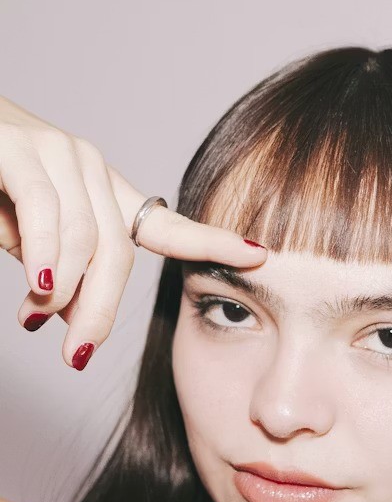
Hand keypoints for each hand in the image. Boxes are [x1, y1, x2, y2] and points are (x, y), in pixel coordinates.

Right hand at [0, 95, 266, 369]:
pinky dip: (46, 251)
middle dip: (103, 310)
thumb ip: (60, 278)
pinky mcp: (18, 148)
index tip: (258, 255)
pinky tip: (43, 284)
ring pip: (87, 237)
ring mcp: (57, 154)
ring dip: (66, 290)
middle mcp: (88, 168)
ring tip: (37, 314)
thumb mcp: (27, 244)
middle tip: (79, 353)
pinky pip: (45, 208)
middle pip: (121, 252)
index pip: (166, 225)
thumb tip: (70, 325)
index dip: (211, 242)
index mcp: (101, 193)